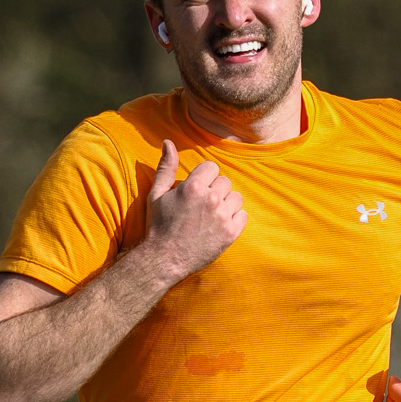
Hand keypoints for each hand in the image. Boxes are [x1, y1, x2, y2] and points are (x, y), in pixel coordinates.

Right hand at [143, 140, 245, 281]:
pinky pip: (243, 215)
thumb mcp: (157, 194)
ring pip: (236, 197)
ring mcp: (223, 217)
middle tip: (201, 205)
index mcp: (193, 187)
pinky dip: (234, 218)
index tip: (196, 189)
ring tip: (211, 213)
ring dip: (226, 202)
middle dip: (214, 189)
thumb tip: (168, 142)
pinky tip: (220, 224)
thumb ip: (166, 167)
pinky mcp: (231, 234)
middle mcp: (211, 200)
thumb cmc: (158, 225)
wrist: (165, 259)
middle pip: (224, 181)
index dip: (203, 177)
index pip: (211, 167)